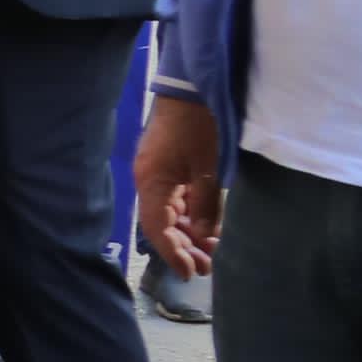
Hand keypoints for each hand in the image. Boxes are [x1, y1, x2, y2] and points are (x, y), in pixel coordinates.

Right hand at [134, 92, 226, 279]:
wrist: (193, 88)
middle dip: (184, 248)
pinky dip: (189, 216)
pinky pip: (175, 200)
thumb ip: (205, 205)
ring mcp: (157, 174)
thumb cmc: (200, 127)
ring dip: (188, 233)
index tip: (192, 273)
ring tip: (211, 250)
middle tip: (209, 266)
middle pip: (163, 225)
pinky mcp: (167, 167)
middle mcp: (149, 182)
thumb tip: (204, 237)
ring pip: (170, 214)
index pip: (158, 230)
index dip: (174, 254)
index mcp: (152, 184)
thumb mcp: (207, 168)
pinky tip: (205, 226)